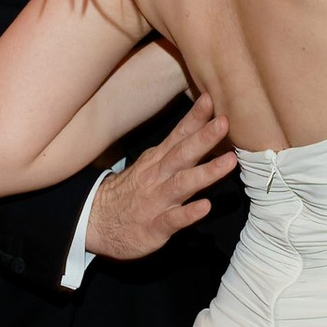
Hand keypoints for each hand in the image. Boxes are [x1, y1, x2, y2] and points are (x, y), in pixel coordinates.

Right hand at [85, 94, 236, 260]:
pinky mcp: (154, 227)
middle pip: (182, 154)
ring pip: (182, 184)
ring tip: (229, 162)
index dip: (195, 118)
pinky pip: (172, 219)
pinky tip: (205, 207)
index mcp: (158, 160)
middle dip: (204, 138)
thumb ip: (175, 151)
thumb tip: (203, 133)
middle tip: (224, 122)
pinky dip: (188, 213)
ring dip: (206, 172)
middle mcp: (158, 176)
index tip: (211, 99)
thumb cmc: (131, 192)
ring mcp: (156, 201)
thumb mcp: (149, 165)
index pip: (178, 136)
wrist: (96, 222)